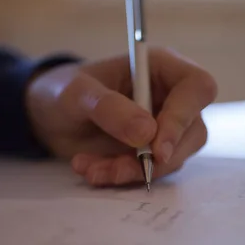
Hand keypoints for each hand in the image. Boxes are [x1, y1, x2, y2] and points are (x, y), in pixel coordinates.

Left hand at [26, 47, 216, 186]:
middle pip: (192, 130)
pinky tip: (91, 171)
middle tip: (119, 168)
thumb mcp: (76, 93)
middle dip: (156, 157)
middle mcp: (169, 96)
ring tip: (91, 169)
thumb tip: (148, 133)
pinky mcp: (151, 151)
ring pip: (172, 158)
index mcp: (160, 68)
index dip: (184, 117)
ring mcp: (163, 126)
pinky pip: (150, 171)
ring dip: (133, 170)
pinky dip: (121, 176)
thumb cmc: (63, 91)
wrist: (48, 116)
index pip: (197, 87)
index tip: (157, 147)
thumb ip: (108, 107)